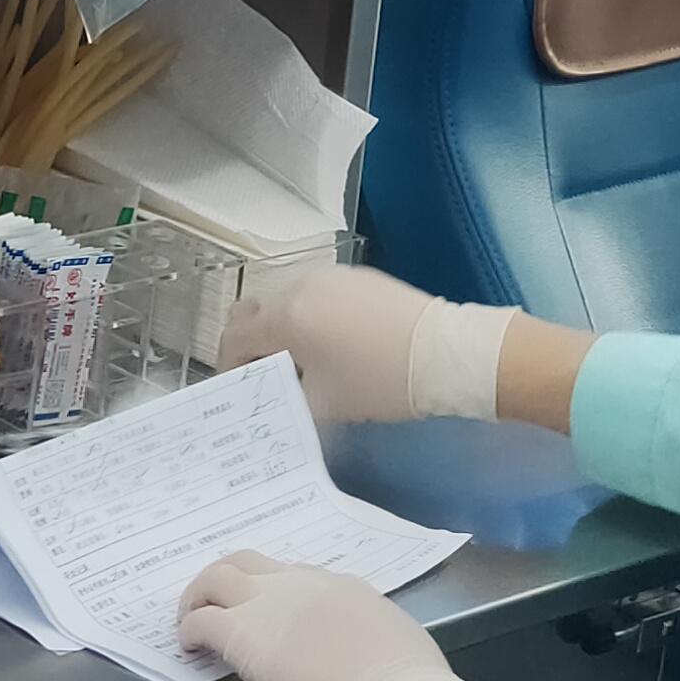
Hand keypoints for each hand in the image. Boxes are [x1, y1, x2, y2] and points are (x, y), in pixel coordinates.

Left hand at [177, 551, 493, 680]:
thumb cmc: (407, 679)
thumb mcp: (394, 636)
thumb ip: (369, 634)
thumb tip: (365, 651)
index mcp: (341, 586)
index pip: (294, 577)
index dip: (275, 594)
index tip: (270, 615)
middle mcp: (300, 584)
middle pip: (247, 563)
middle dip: (226, 579)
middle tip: (216, 605)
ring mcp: (268, 605)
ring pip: (215, 578)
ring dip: (198, 598)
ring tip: (192, 623)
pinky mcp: (242, 635)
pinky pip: (200, 622)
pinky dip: (189, 630)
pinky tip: (190, 649)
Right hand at [223, 265, 512, 425]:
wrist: (448, 353)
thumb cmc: (381, 382)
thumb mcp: (324, 404)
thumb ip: (285, 400)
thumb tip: (270, 400)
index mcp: (286, 318)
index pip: (234, 338)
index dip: (230, 367)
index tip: (242, 389)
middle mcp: (300, 287)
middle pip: (250, 309)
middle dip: (247, 341)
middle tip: (261, 372)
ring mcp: (329, 276)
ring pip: (281, 296)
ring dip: (275, 324)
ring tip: (295, 358)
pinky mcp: (356, 276)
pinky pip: (313, 291)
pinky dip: (304, 313)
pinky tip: (327, 340)